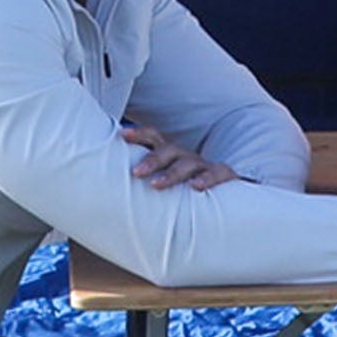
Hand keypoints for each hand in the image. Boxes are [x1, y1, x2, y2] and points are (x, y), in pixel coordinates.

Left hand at [120, 124, 237, 191]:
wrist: (228, 202)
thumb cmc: (186, 196)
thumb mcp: (166, 186)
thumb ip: (146, 184)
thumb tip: (108, 198)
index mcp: (171, 156)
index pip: (154, 137)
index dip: (140, 134)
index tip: (122, 135)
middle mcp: (186, 157)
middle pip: (169, 150)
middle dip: (152, 160)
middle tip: (135, 172)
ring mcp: (205, 166)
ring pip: (189, 163)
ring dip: (171, 173)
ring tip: (156, 185)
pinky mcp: (224, 176)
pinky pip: (216, 173)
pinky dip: (206, 178)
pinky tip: (195, 187)